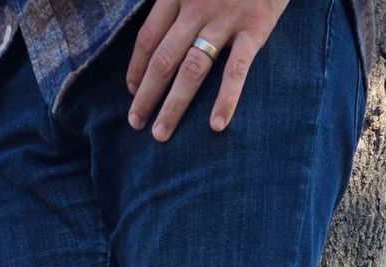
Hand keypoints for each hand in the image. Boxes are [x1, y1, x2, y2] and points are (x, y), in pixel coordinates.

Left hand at [125, 0, 288, 140]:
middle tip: (136, 123)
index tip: (132, 92)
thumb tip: (162, 31)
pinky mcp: (254, 27)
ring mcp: (224, 18)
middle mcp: (195, 6)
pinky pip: (236, 69)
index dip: (137, 69)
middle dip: (146, 95)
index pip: (148, 38)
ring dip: (173, 105)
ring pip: (191, 69)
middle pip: (163, 59)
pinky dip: (226, 98)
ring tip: (161, 135)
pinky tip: (216, 125)